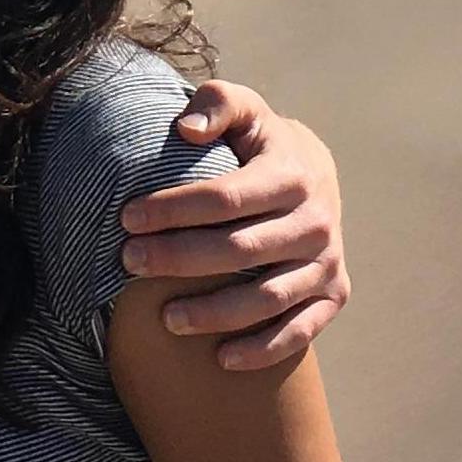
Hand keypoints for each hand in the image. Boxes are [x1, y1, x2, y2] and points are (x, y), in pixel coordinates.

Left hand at [118, 80, 347, 370]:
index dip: (173, 209)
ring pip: (268, 298)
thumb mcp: (243, 108)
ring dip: (215, 313)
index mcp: (291, 175)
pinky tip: (222, 359)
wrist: (316, 173)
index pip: (225, 198)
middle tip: (130, 262)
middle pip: (239, 250)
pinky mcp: (334, 294)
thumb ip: (216, 103)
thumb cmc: (260, 142)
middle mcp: (316, 222)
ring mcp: (328, 262)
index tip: (127, 217)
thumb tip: (187, 129)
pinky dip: (263, 349)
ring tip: (166, 319)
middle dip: (178, 259)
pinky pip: (300, 331)